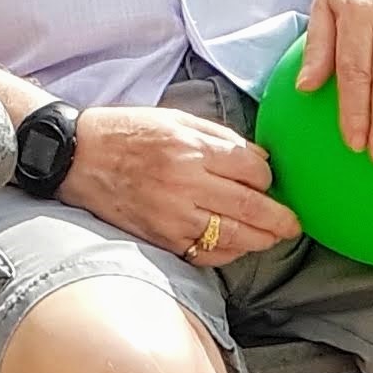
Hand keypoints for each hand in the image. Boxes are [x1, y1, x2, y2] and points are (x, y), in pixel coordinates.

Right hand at [59, 102, 301, 261]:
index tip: (269, 180)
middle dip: (279, 218)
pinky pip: (206, 254)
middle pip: (251, 207)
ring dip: (261, 239)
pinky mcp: (162, 238)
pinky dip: (228, 253)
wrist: (79, 157)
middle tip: (293, 224)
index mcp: (193, 147)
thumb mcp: (176, 119)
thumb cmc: (128, 132)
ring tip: (273, 237)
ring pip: (234, 236)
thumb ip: (219, 136)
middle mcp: (187, 182)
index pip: (252, 168)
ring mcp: (174, 215)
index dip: (268, 176)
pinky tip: (237, 247)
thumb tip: (257, 158)